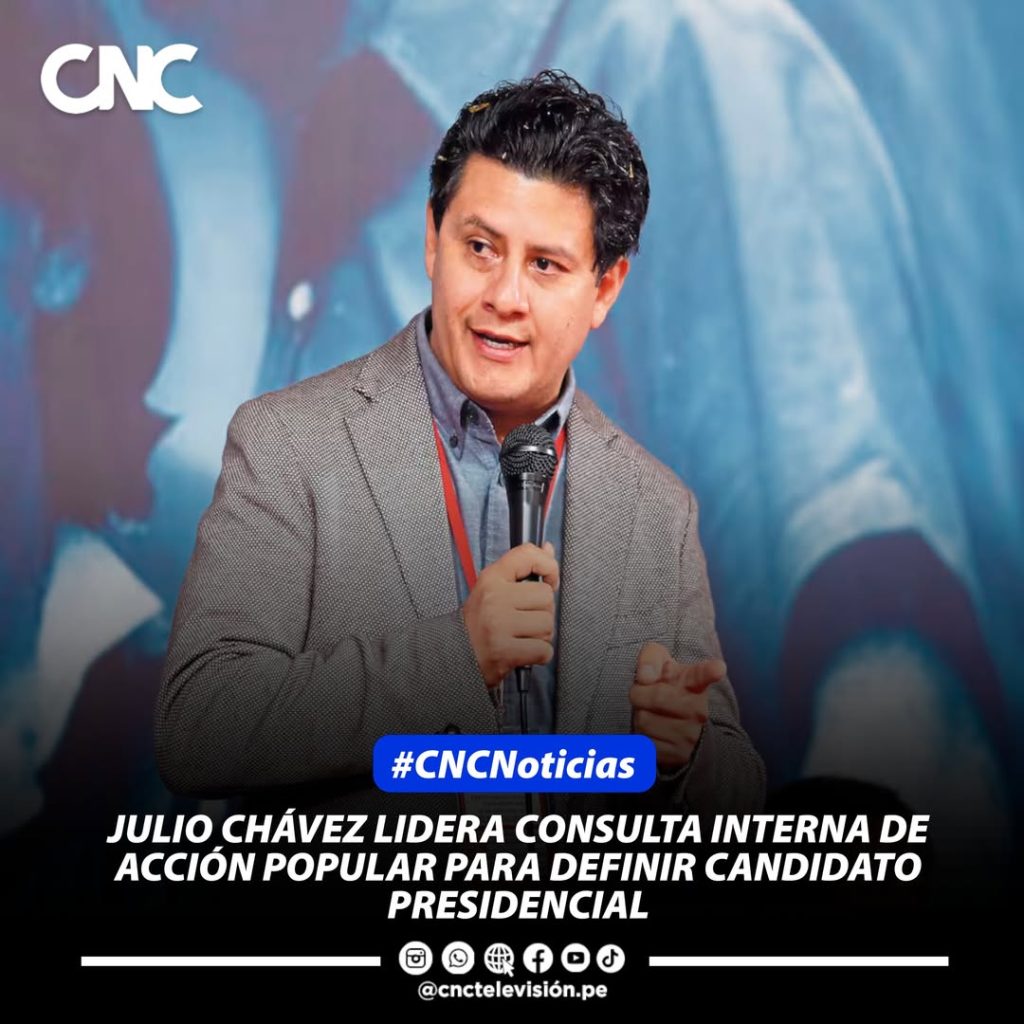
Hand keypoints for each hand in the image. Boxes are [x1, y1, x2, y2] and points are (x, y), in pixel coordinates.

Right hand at [462, 542, 558, 687]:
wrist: (455, 654)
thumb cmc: (480, 621)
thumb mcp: (495, 587)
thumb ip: (524, 568)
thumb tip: (548, 548)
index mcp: (492, 578)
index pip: (527, 555)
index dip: (549, 566)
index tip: (549, 581)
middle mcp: (494, 598)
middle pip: (546, 597)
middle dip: (541, 612)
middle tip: (523, 620)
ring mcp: (498, 625)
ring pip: (547, 625)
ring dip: (540, 635)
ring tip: (521, 637)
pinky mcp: (504, 651)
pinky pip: (543, 650)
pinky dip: (538, 655)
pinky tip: (522, 652)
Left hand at [629, 642, 724, 769]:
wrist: (677, 730)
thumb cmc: (666, 689)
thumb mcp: (661, 666)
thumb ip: (651, 659)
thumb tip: (644, 677)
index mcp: (695, 684)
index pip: (703, 675)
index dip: (710, 671)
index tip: (718, 668)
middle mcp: (697, 710)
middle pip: (658, 697)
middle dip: (640, 693)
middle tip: (642, 694)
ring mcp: (688, 735)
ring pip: (645, 721)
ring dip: (639, 715)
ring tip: (650, 713)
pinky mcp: (676, 755)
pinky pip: (644, 742)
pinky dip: (640, 734)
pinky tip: (652, 731)